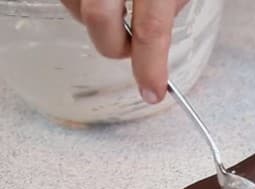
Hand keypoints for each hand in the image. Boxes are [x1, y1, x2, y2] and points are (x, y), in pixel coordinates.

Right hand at [61, 0, 188, 103]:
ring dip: (100, 24)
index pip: (150, 28)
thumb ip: (166, 12)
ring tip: (118, 12)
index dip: (150, 66)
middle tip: (131, 46)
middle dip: (114, 44)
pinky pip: (68, 0)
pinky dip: (83, 8)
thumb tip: (152, 46)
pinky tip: (105, 3)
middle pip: (99, 18)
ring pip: (77, 9)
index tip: (152, 93)